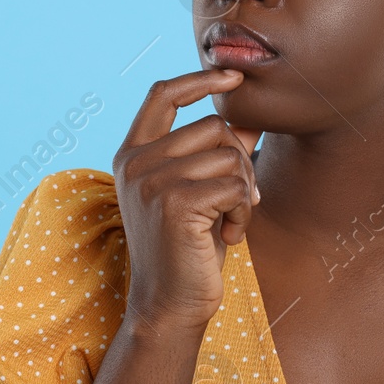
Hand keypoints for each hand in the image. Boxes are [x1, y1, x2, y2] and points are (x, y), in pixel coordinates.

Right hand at [112, 68, 263, 331]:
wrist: (169, 306)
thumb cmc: (188, 250)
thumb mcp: (201, 193)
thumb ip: (218, 154)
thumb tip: (250, 118)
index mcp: (133, 154)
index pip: (162, 94)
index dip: (200, 80)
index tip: (235, 77)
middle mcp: (136, 162)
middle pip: (213, 126)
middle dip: (242, 160)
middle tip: (241, 200)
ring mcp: (151, 181)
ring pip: (229, 155)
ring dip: (245, 191)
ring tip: (230, 222)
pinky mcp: (175, 203)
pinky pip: (235, 186)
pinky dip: (244, 211)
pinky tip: (230, 236)